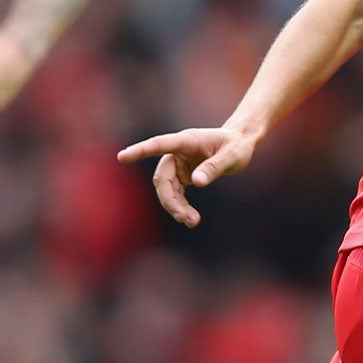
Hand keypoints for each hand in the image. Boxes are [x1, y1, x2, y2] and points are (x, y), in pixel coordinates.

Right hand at [117, 124, 261, 227]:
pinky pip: (175, 193)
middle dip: (170, 200)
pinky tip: (190, 219)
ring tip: (192, 222)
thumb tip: (197, 183)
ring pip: (167, 189)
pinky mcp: (182, 175)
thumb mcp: (231, 156)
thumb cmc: (237, 145)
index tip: (122, 157)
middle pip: (162, 178)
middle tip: (185, 218)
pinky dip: (180, 206)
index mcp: (186, 141)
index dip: (140, 151)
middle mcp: (177, 152)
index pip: (158, 145)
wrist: (239, 143)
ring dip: (175, 207)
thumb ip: (214, 167)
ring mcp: (178, 164)